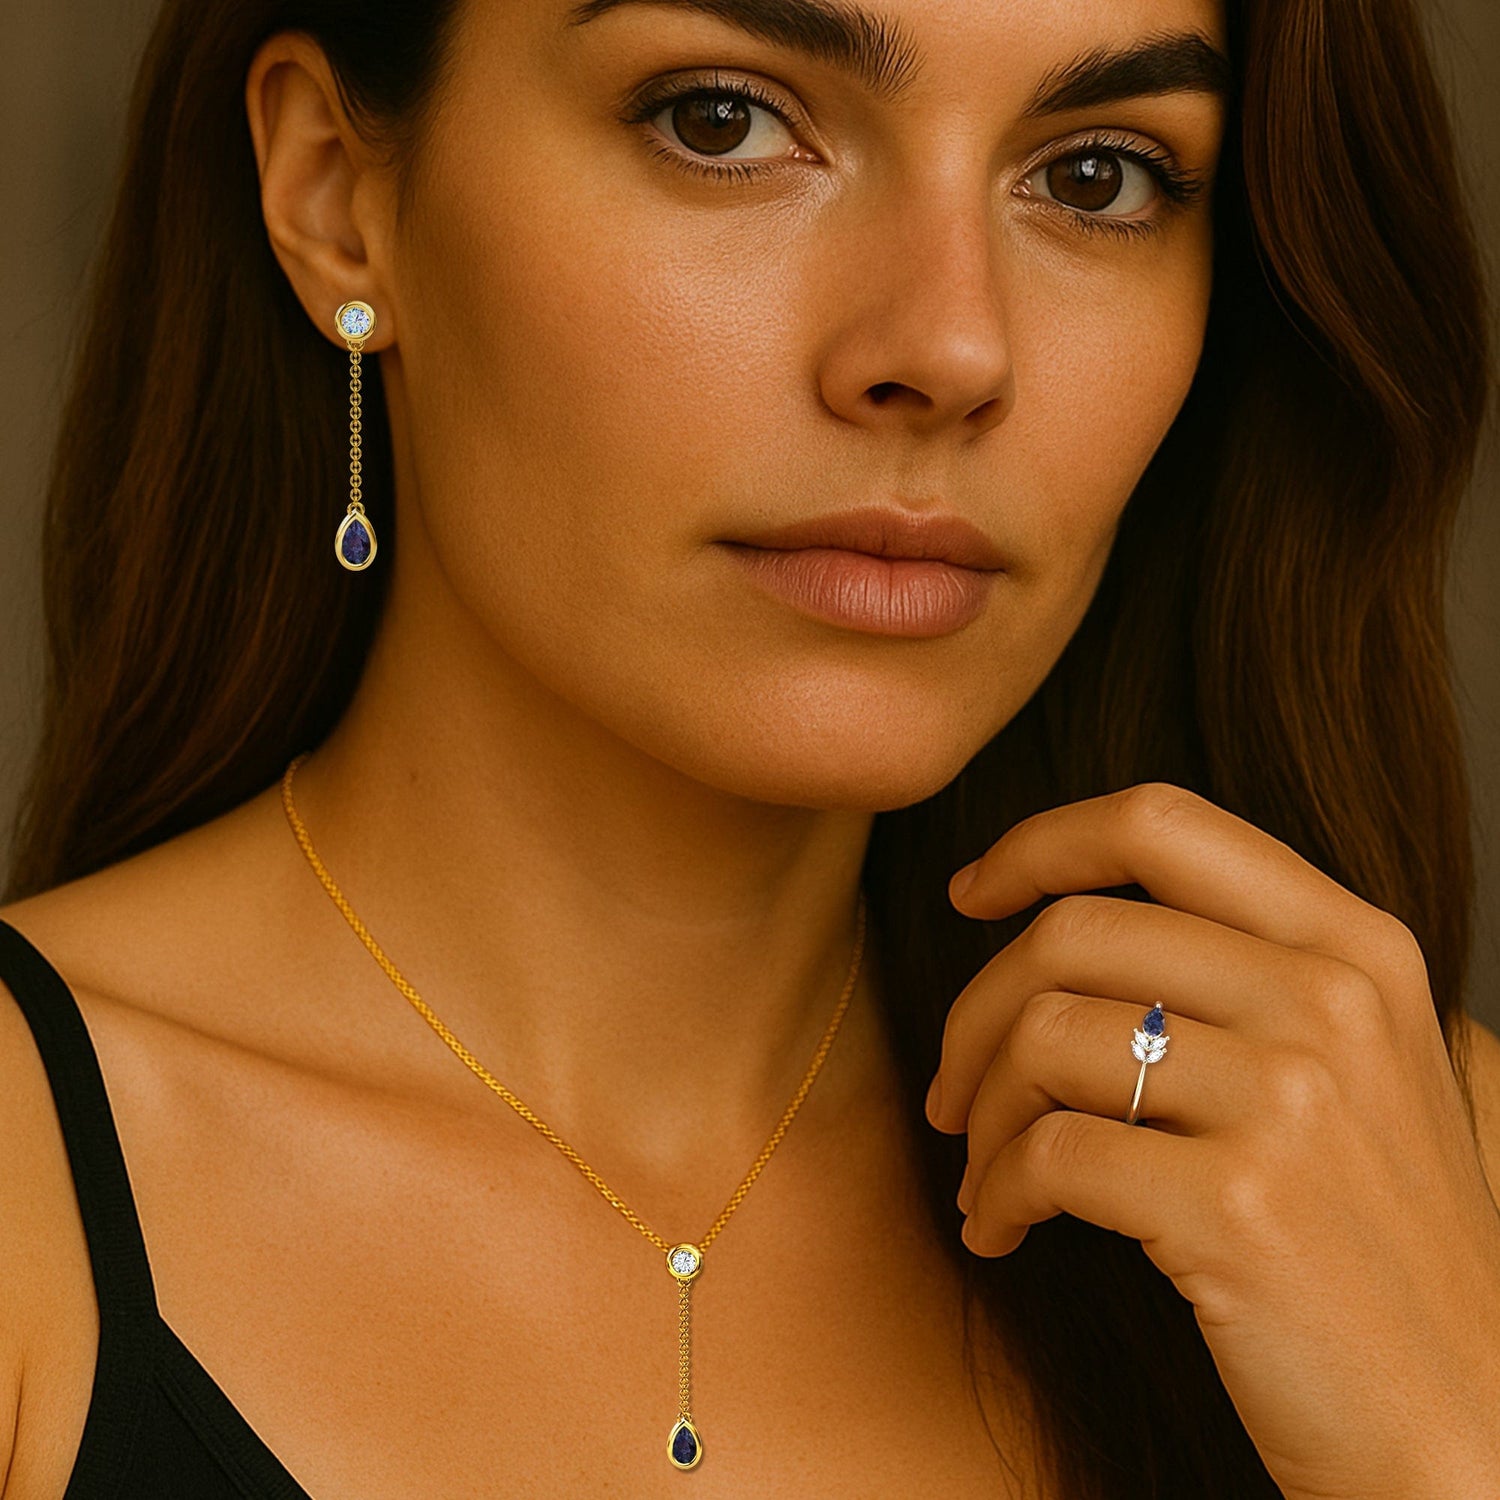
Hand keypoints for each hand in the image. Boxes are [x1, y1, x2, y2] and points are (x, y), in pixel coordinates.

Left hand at [926, 783, 1499, 1498]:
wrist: (1462, 1421)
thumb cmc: (1370, 1237)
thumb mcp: (1350, 1066)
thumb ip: (1241, 971)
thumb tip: (1058, 917)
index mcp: (1355, 945)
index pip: (1160, 823)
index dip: (1040, 843)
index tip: (971, 894)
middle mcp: (1330, 1000)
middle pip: (1072, 930)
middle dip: (974, 1009)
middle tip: (953, 1088)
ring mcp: (1292, 1100)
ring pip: (1043, 1034)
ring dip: (980, 1111)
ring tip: (985, 1170)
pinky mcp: (1238, 1206)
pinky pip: (1048, 1152)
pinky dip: (995, 1189)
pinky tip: (1002, 1227)